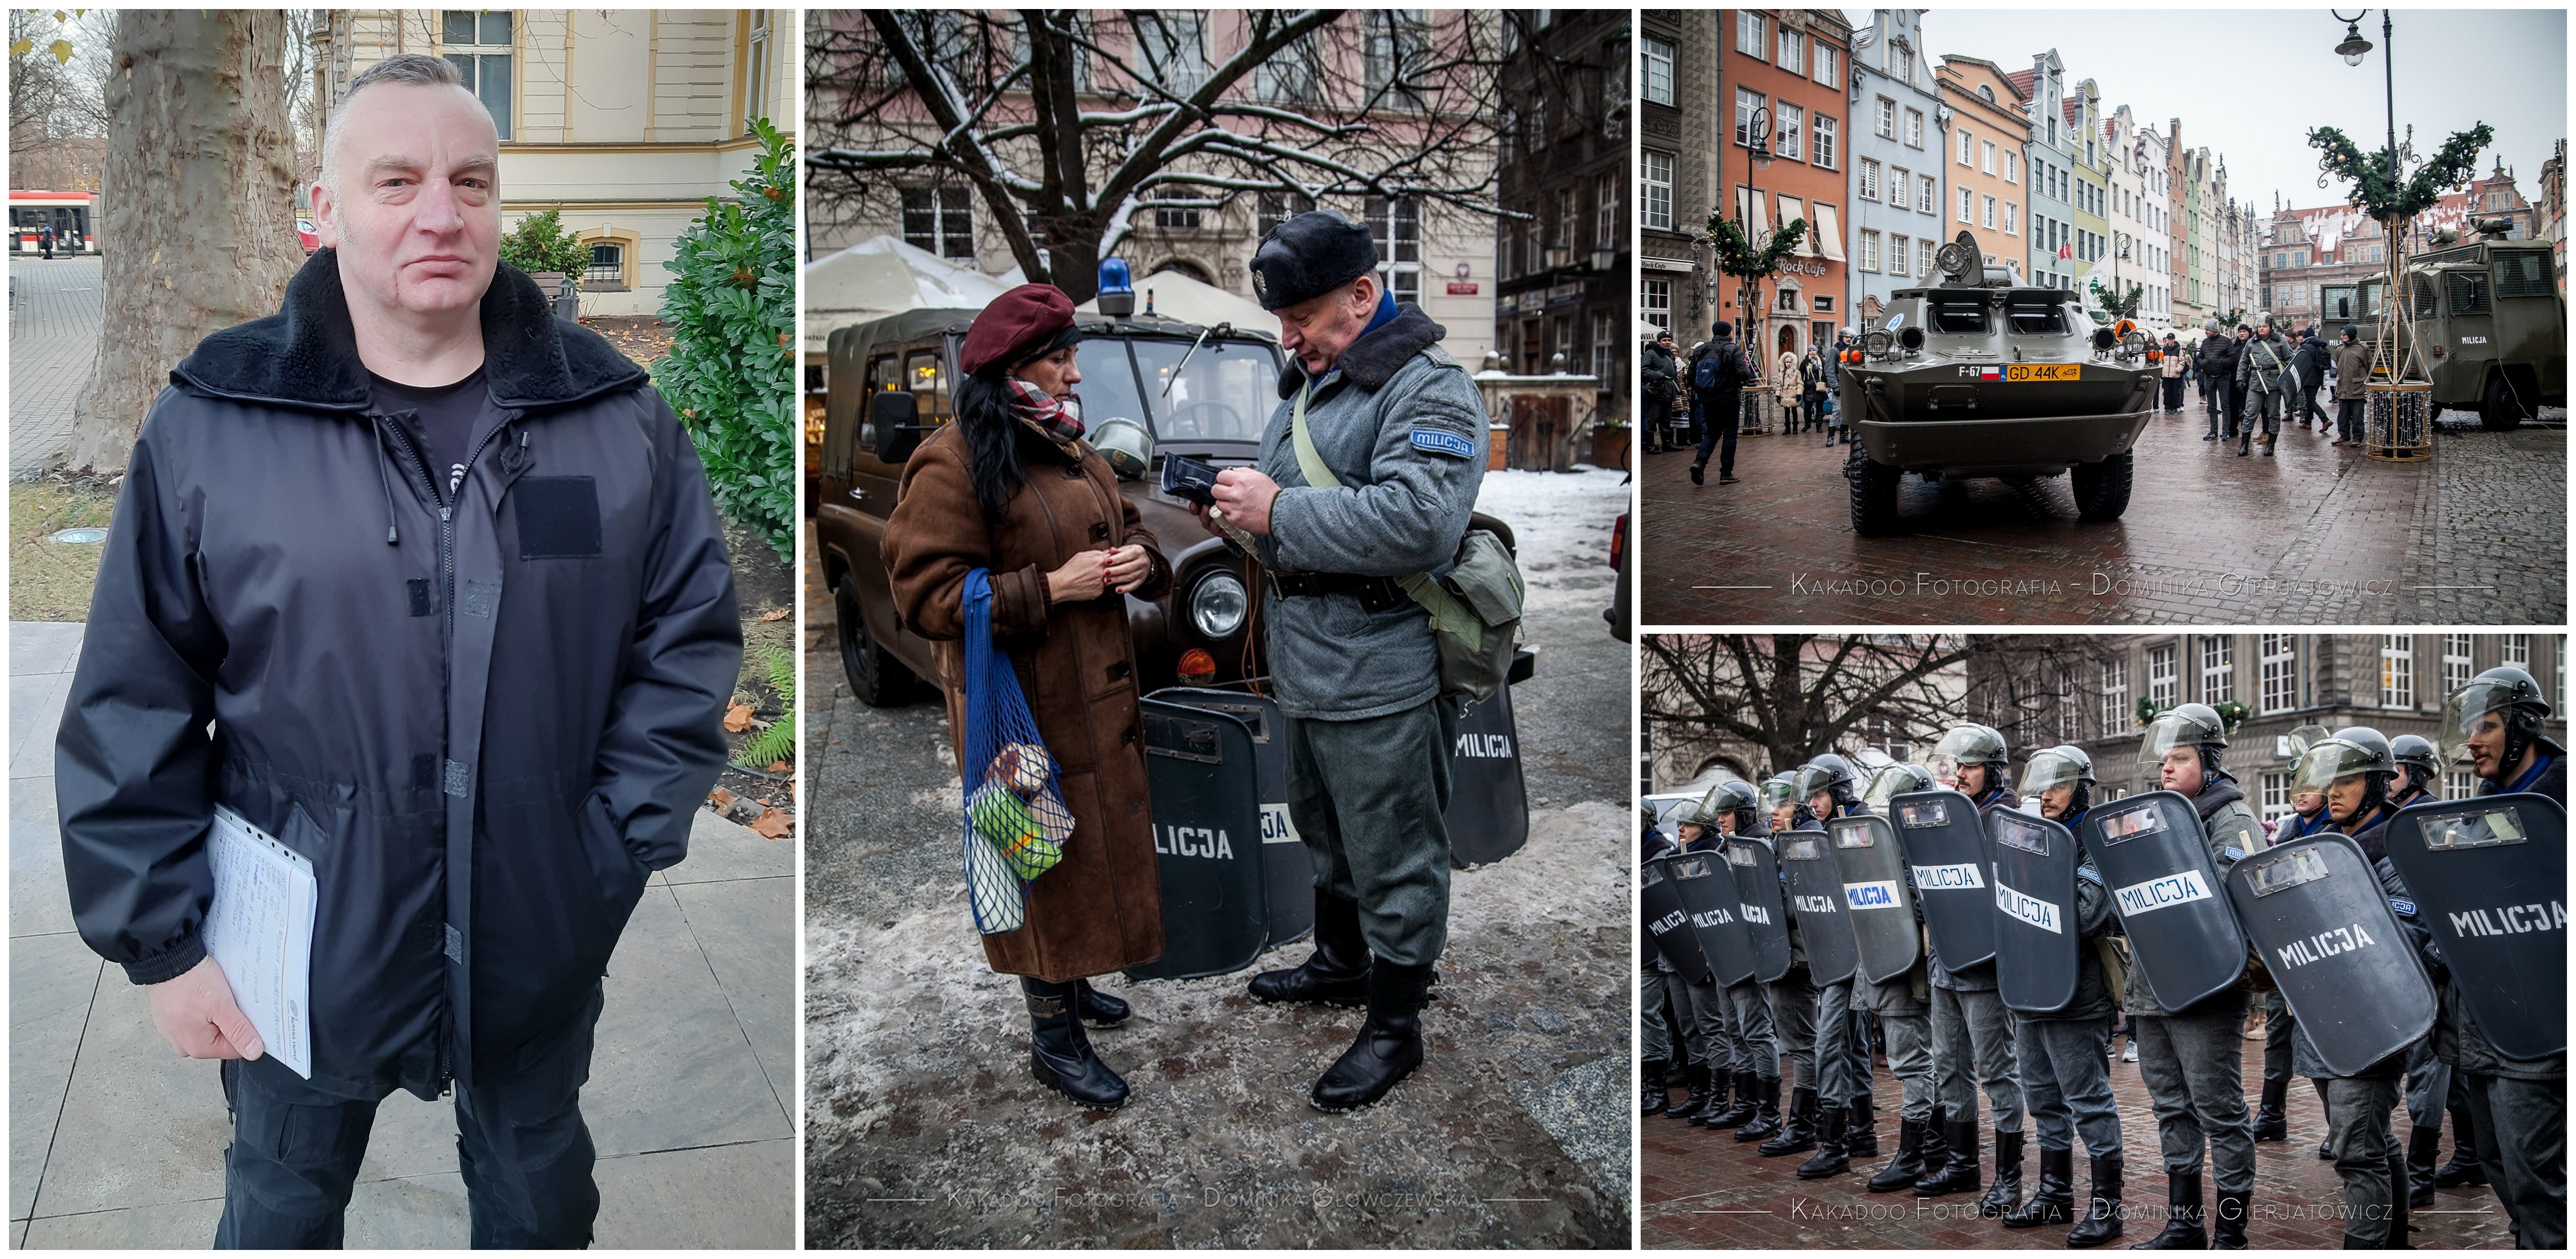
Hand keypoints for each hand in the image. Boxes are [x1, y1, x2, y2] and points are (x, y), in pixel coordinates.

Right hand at [147, 955, 263, 1060]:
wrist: (166, 961)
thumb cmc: (191, 981)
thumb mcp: (222, 1006)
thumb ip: (239, 1031)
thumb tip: (253, 1052)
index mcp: (197, 1047)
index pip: (236, 1050)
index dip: (246, 1032)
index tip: (246, 1015)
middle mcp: (183, 1045)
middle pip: (222, 1040)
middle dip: (230, 1022)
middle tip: (227, 1002)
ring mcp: (175, 1032)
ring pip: (209, 1028)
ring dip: (217, 1014)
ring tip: (213, 997)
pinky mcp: (171, 1020)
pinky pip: (195, 1020)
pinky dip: (203, 1009)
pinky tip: (203, 996)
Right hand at [1044, 549, 1111, 602]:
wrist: (1062, 585)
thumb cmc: (1069, 570)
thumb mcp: (1081, 556)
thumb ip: (1096, 553)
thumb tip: (1105, 551)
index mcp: (1099, 561)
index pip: (1114, 557)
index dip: (1114, 558)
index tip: (1112, 559)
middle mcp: (1102, 572)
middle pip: (1114, 569)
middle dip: (1110, 568)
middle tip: (1101, 569)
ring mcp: (1101, 583)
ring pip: (1109, 579)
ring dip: (1104, 578)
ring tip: (1091, 577)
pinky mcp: (1099, 592)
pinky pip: (1102, 588)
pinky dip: (1097, 586)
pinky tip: (1088, 584)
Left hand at [1103, 544, 1153, 593]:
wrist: (1141, 561)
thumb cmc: (1130, 554)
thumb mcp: (1124, 549)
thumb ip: (1117, 551)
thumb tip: (1111, 550)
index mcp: (1138, 551)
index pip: (1128, 555)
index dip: (1117, 559)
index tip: (1107, 561)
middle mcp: (1142, 562)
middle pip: (1129, 567)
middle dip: (1116, 571)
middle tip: (1105, 572)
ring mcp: (1142, 572)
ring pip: (1130, 577)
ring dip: (1118, 579)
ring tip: (1107, 580)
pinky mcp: (1140, 581)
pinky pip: (1133, 586)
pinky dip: (1125, 589)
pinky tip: (1117, 589)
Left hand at [1210, 468, 1279, 536]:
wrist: (1278, 513)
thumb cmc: (1271, 495)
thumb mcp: (1259, 476)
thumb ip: (1242, 472)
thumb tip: (1231, 471)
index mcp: (1241, 480)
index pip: (1220, 476)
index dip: (1223, 479)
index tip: (1227, 482)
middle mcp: (1236, 493)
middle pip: (1215, 490)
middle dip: (1221, 491)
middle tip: (1228, 493)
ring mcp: (1234, 507)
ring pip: (1218, 503)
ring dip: (1225, 503)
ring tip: (1236, 503)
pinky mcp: (1235, 519)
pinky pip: (1224, 515)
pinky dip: (1230, 513)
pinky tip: (1240, 511)